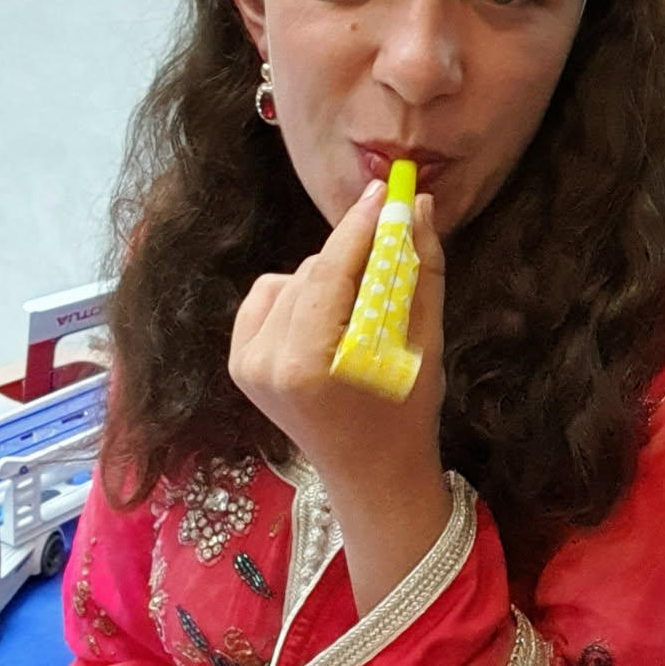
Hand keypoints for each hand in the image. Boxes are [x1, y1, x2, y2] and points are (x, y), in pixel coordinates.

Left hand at [230, 184, 450, 611]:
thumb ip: (419, 268)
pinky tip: (325, 321)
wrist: (371, 475)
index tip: (386, 190)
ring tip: (358, 312)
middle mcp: (267, 361)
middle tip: (390, 255)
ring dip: (327, 279)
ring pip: (290, 280)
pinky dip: (297, 295)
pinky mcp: (240, 363)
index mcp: (311, 363)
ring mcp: (247, 363)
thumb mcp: (424, 341)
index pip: (332, 270)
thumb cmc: (407, 413)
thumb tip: (416, 204)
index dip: (360, 226)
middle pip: (313, 270)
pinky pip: (267, 296)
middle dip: (354, 257)